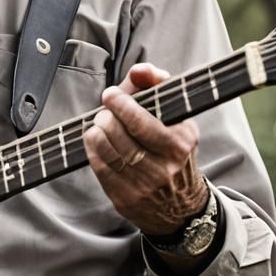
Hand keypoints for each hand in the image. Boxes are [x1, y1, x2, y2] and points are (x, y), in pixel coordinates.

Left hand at [84, 62, 208, 235]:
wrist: (182, 205)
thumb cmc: (173, 147)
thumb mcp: (175, 115)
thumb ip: (156, 84)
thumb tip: (140, 70)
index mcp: (179, 144)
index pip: (140, 121)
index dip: (120, 104)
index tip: (111, 94)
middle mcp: (163, 169)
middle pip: (119, 135)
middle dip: (105, 117)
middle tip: (104, 111)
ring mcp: (143, 187)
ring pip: (107, 152)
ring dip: (96, 132)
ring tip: (99, 124)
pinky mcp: (126, 200)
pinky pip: (100, 169)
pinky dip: (93, 150)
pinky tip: (96, 141)